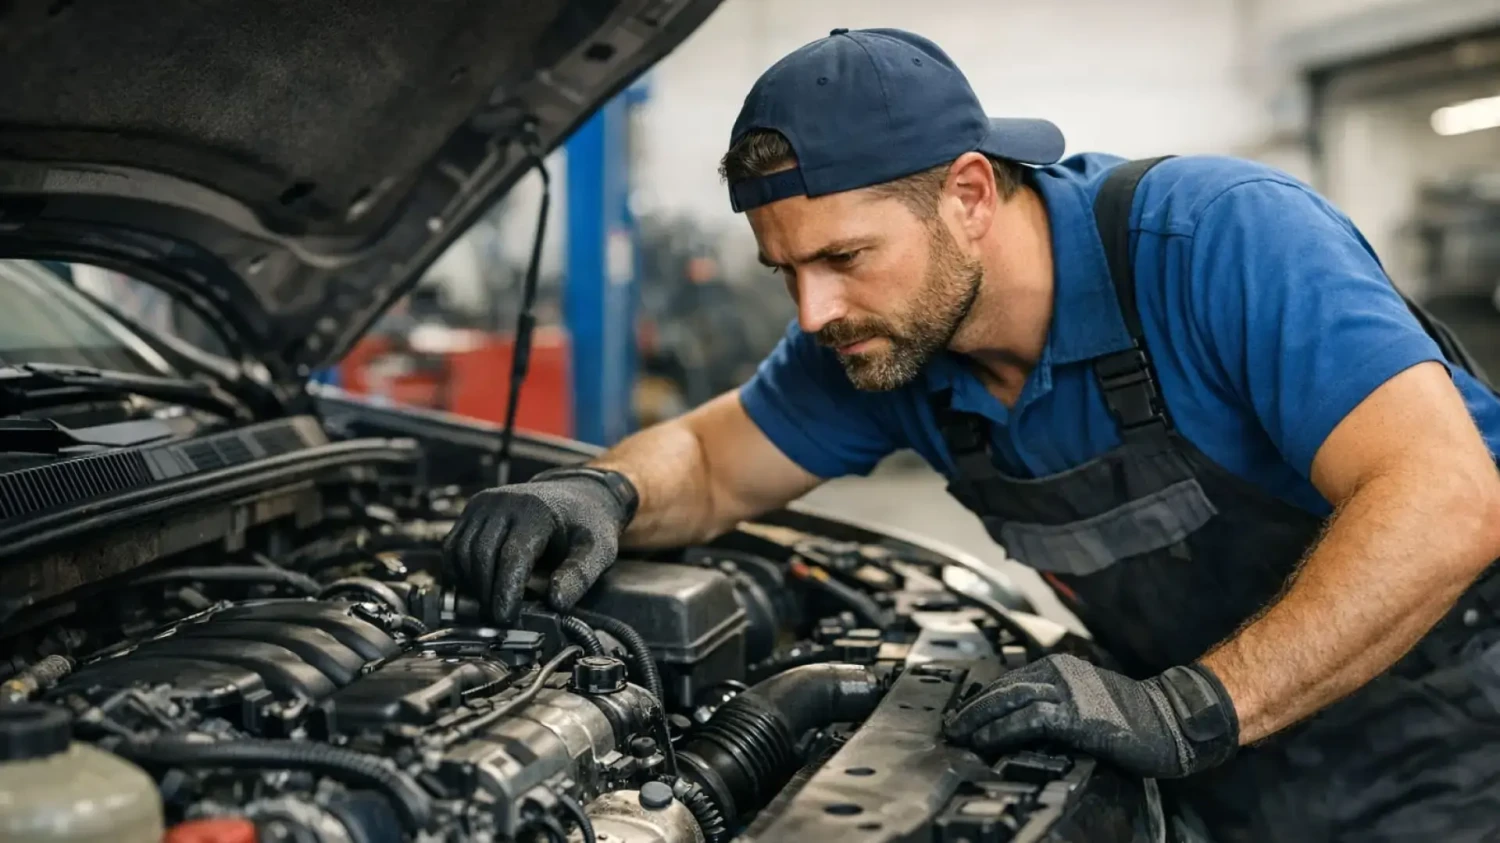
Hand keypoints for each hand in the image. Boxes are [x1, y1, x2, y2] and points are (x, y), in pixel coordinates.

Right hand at [442, 469, 635, 623]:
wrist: (575, 494)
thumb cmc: (585, 523)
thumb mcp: (598, 549)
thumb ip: (579, 575)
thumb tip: (556, 603)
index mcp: (537, 510)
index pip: (512, 556)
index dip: (505, 591)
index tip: (505, 617)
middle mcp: (505, 502)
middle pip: (481, 555)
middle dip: (486, 593)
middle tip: (497, 618)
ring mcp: (485, 504)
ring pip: (462, 551)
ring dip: (471, 584)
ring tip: (489, 604)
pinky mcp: (472, 509)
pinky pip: (453, 545)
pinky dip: (458, 571)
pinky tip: (476, 587)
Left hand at [943, 654, 1238, 778]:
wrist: (1171, 720)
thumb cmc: (1131, 716)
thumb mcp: (1085, 698)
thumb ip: (1054, 701)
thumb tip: (1018, 719)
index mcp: (1059, 666)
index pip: (1008, 681)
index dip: (981, 699)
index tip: (962, 716)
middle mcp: (1059, 672)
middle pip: (1002, 688)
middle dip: (972, 709)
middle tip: (951, 727)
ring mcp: (1068, 692)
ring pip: (1008, 701)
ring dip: (979, 721)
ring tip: (960, 737)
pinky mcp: (1076, 715)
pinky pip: (1028, 721)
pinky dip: (1002, 731)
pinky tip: (986, 743)